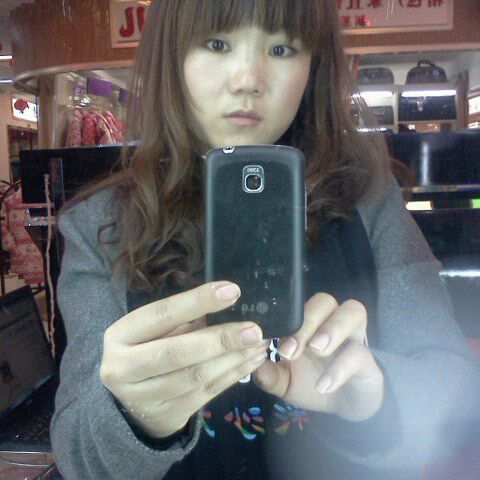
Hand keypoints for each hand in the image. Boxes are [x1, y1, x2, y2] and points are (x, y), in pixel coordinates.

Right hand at [100, 281, 268, 438]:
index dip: (197, 301)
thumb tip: (226, 300)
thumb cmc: (146, 350)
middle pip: (178, 352)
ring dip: (233, 359)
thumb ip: (181, 318)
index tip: (231, 290)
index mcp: (120, 336)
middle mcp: (123, 368)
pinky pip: (207, 393)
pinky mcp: (167, 416)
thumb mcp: (153, 330)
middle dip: (221, 339)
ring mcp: (144, 397)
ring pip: (196, 376)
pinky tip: (252, 361)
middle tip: (254, 329)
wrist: (129, 403)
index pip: (161, 314)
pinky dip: (233, 375)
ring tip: (259, 344)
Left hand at [253, 293, 384, 421]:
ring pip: (353, 311)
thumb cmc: (313, 383)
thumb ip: (269, 374)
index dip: (284, 317)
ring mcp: (354, 338)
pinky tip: (324, 385)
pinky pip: (360, 353)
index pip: (298, 304)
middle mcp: (332, 323)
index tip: (269, 341)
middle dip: (307, 321)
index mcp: (309, 324)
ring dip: (332, 328)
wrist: (345, 406)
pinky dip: (340, 368)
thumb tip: (253, 366)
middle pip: (325, 301)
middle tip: (291, 350)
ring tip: (316, 350)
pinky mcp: (369, 360)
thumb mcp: (285, 382)